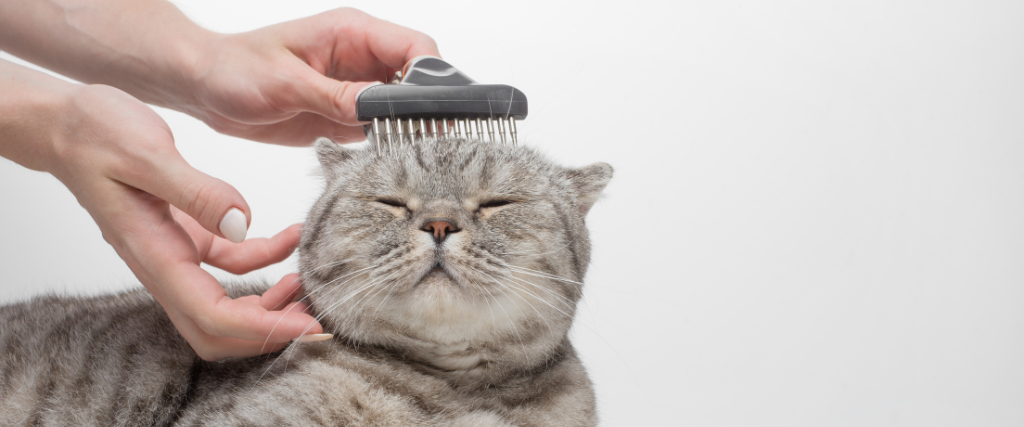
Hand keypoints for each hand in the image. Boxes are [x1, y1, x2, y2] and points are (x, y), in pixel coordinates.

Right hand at [48, 84, 321, 359]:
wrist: (68, 126)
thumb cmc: (96, 135)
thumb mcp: (147, 153)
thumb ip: (197, 192)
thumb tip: (244, 222)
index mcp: (154, 255)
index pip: (212, 316)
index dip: (262, 329)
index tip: (306, 326)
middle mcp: (165, 265)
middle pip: (218, 329)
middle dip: (267, 332)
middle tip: (317, 318)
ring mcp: (178, 255)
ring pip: (227, 304)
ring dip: (270, 304)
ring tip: (311, 283)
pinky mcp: (189, 236)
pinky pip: (233, 264)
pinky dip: (267, 259)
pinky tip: (292, 238)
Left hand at [187, 8, 439, 145]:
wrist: (203, 87)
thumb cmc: (235, 69)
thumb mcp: (286, 84)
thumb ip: (336, 96)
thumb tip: (379, 107)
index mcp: (351, 33)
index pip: (415, 47)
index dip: (431, 77)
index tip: (431, 109)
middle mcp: (361, 57)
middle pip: (418, 78)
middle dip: (426, 107)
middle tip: (426, 138)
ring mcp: (356, 87)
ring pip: (404, 106)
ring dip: (408, 128)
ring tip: (407, 151)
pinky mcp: (346, 114)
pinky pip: (381, 127)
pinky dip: (388, 142)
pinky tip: (385, 156)